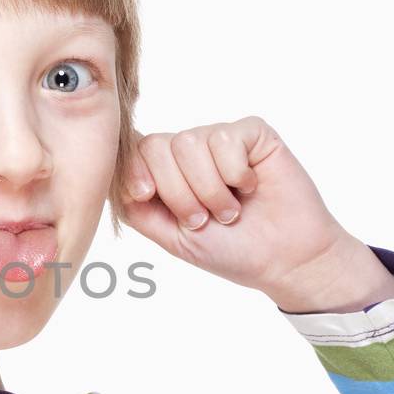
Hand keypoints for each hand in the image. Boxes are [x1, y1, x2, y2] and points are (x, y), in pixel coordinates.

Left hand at [117, 115, 354, 298]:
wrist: (284, 260)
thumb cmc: (231, 251)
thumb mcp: (171, 237)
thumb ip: (138, 208)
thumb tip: (109, 177)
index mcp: (167, 173)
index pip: (135, 151)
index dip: (134, 169)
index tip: (145, 195)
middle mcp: (190, 152)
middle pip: (158, 146)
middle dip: (178, 192)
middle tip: (203, 219)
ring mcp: (220, 140)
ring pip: (190, 142)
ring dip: (210, 189)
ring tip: (230, 210)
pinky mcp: (253, 133)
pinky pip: (226, 138)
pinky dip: (235, 172)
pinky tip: (251, 187)